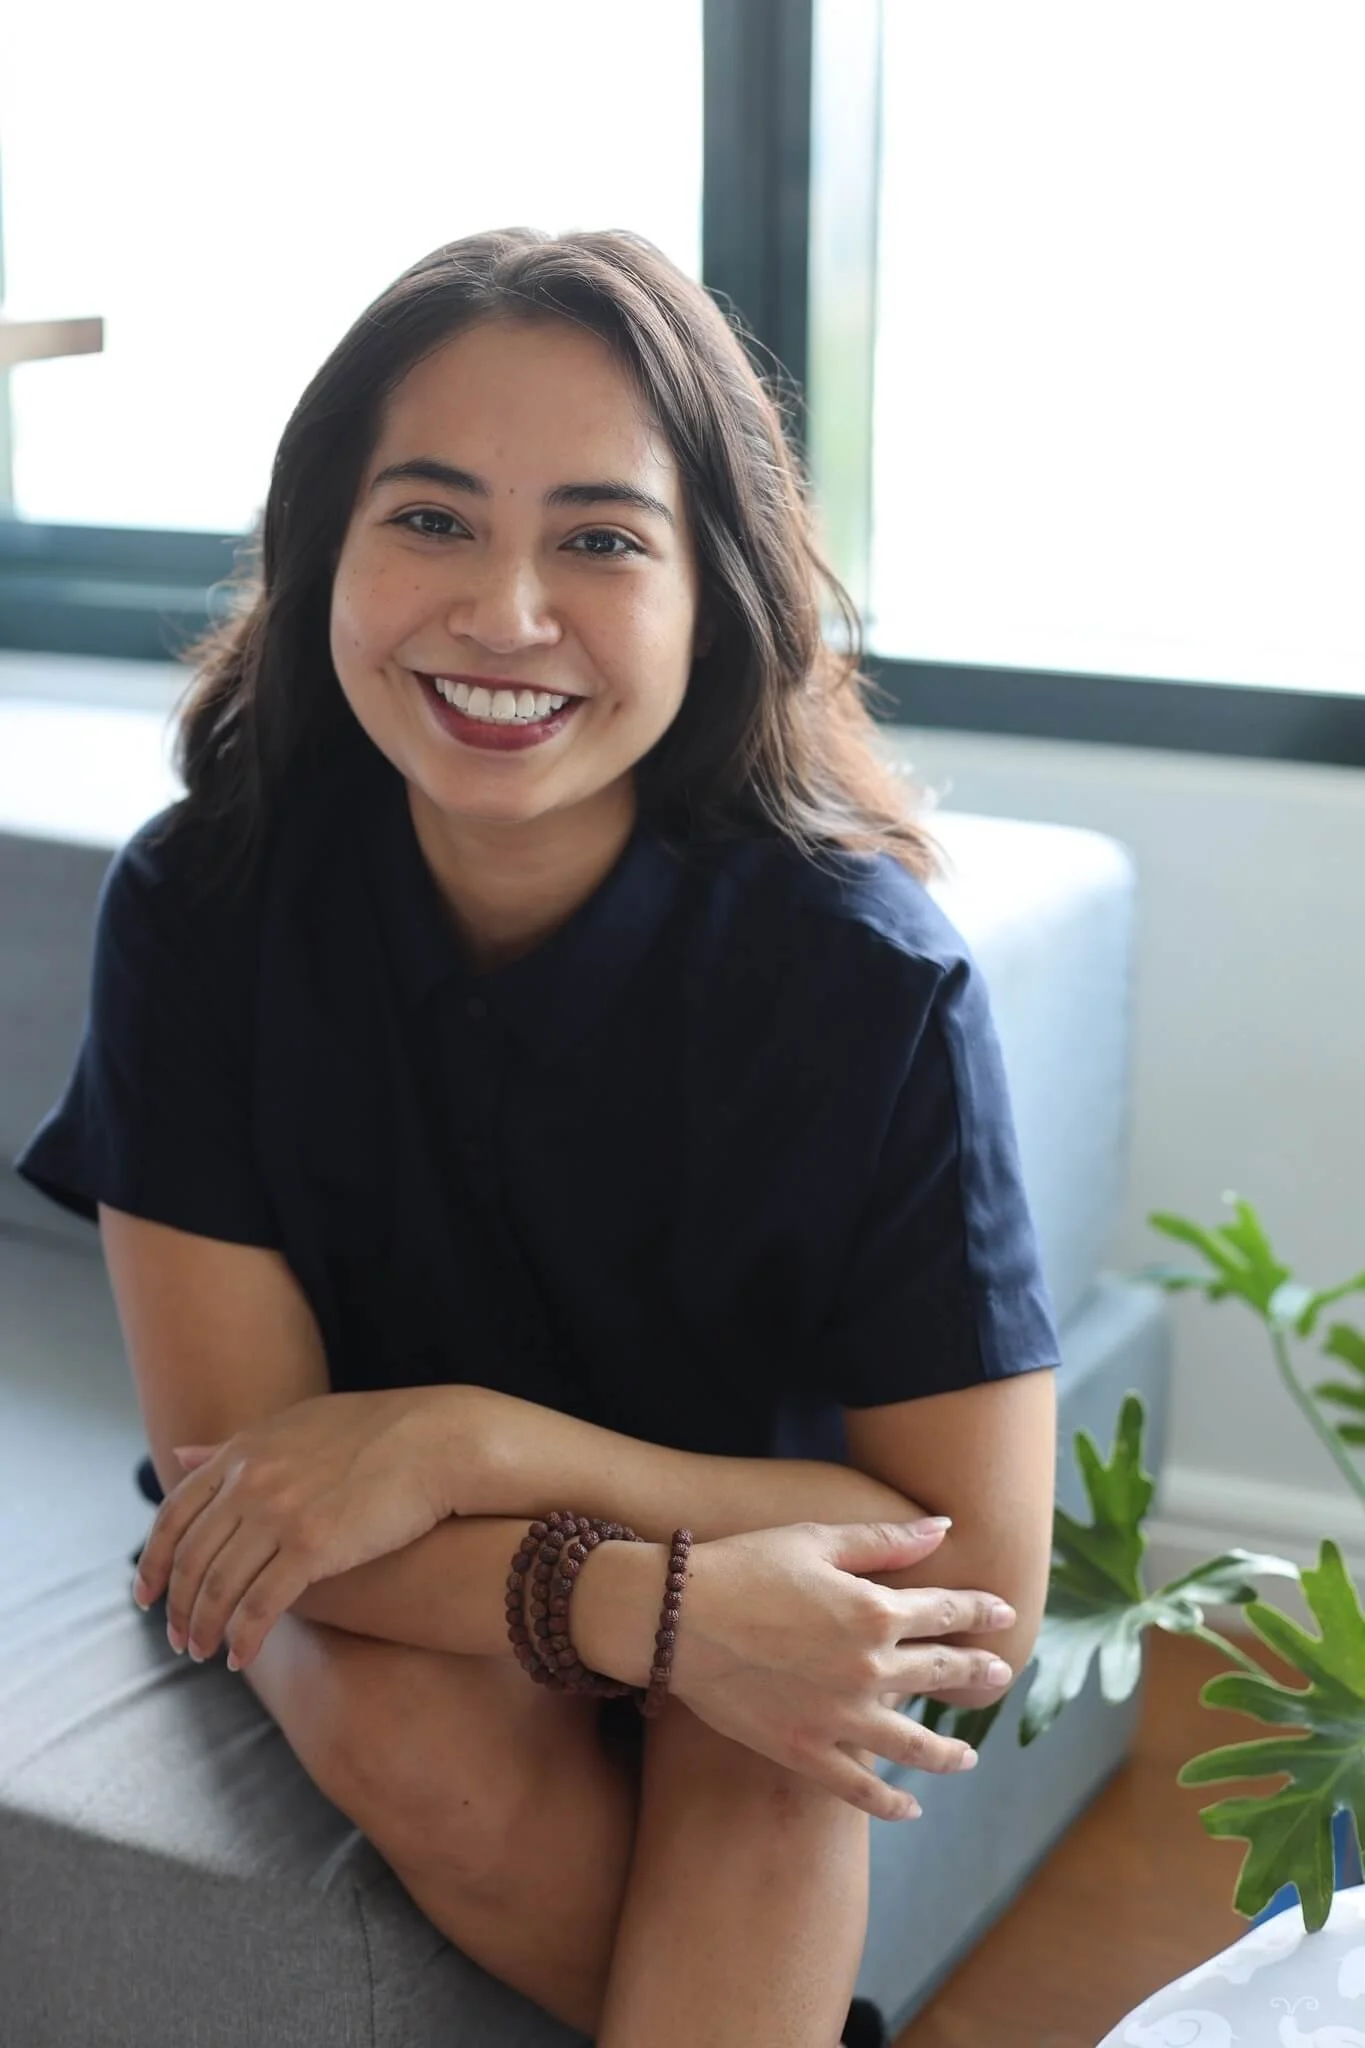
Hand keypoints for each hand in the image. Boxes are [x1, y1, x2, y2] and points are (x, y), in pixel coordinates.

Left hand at [132, 1390, 463, 1668]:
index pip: (174, 1515)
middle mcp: (251, 1481)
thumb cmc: (376, 1433)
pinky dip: (243, 1638)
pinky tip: (241, 1658)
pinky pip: (260, 1607)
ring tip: (205, 1653)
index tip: (146, 1597)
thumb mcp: (294, 1426)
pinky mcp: (312, 1547)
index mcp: (243, 1452)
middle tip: (178, 1639)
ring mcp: (278, 1513)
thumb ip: (233, 1446)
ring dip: (205, 1628)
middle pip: (192, 1558)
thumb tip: (180, 1455)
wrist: (437, 1440)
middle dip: (178, 1606)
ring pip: (219, 1588)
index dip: (154, 1563)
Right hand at [665, 1520, 1016, 1821]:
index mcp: (874, 1612)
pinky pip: (862, 1789)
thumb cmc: (743, 1566)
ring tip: (969, 1754)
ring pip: (915, 1745)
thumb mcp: (817, 1539)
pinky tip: (911, 1805)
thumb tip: (943, 1528)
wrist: (675, 1619)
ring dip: (950, 1751)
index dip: (980, 1612)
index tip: (1003, 1615)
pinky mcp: (805, 1752)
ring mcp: (840, 1718)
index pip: (947, 1613)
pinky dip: (892, 1802)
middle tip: (999, 1675)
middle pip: (941, 1673)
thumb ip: (886, 1540)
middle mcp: (869, 1670)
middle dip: (976, 1672)